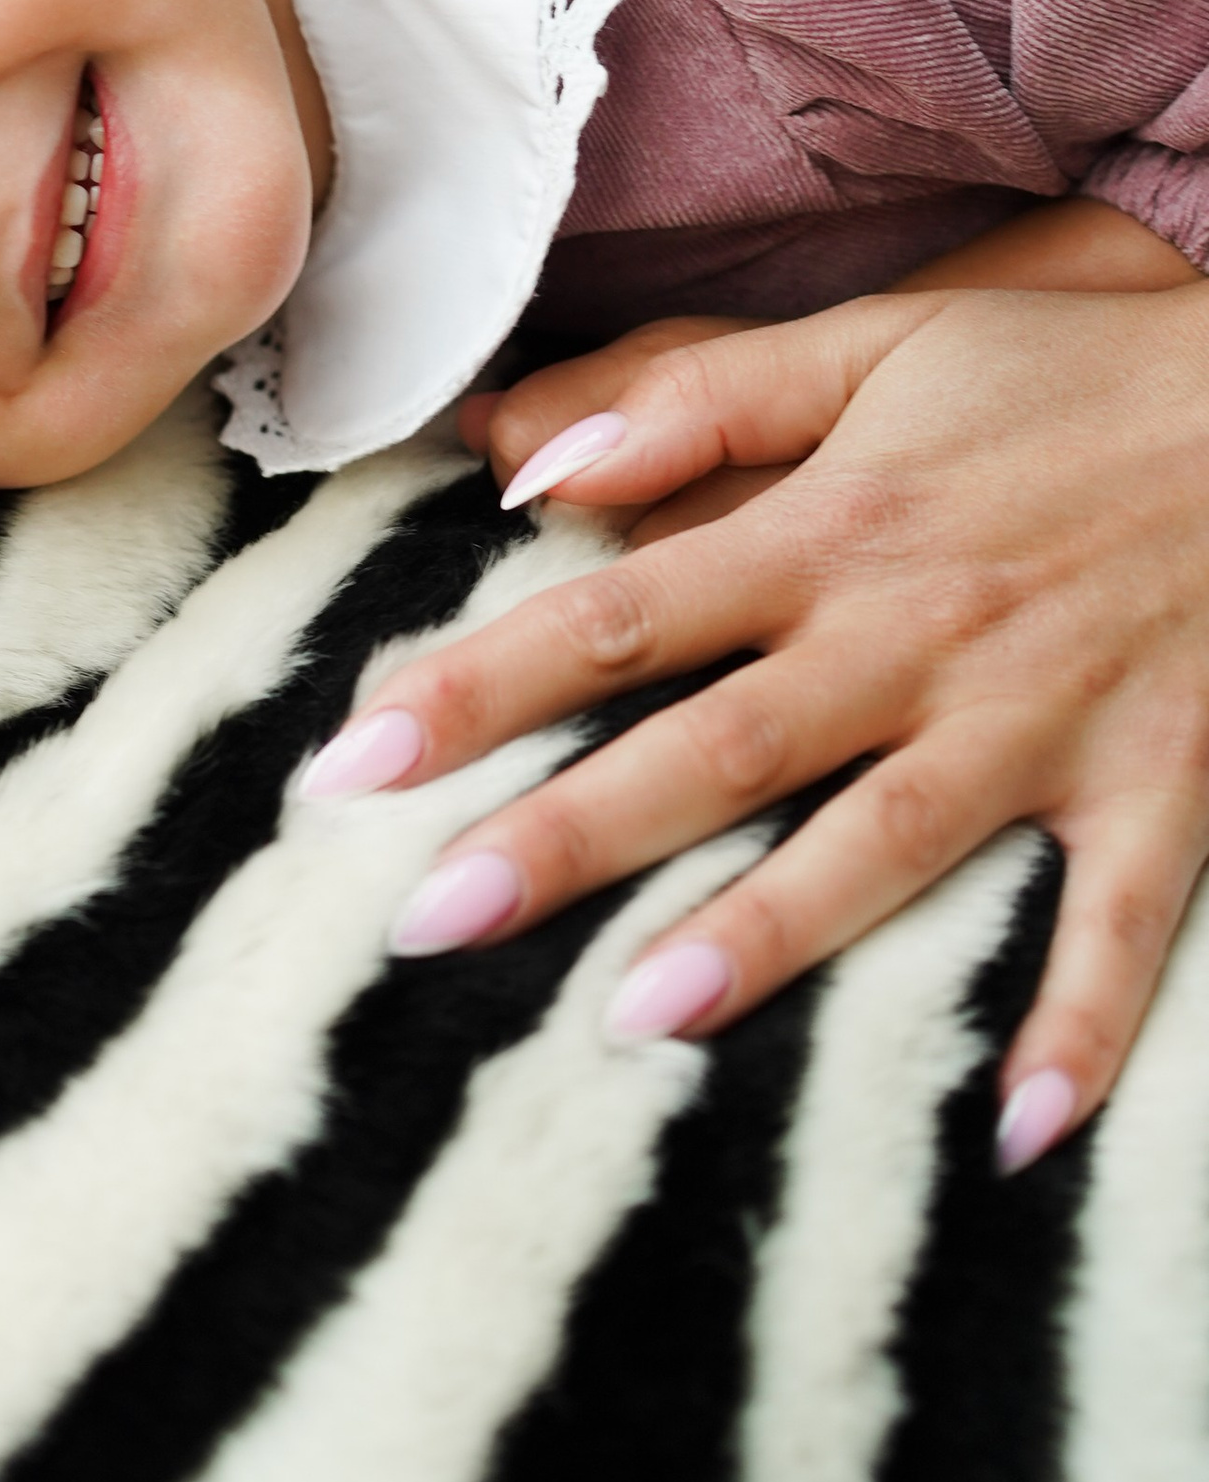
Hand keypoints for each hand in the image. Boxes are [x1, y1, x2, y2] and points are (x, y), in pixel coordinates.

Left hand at [312, 283, 1208, 1167]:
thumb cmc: (1063, 374)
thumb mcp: (876, 342)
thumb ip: (698, 399)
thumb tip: (527, 461)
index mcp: (830, 531)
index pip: (618, 614)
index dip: (479, 683)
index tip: (353, 758)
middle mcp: (915, 638)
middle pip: (716, 748)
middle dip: (568, 835)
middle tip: (429, 919)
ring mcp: (1038, 724)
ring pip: (880, 845)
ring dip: (768, 936)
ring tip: (639, 1017)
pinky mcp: (1159, 786)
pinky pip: (1116, 927)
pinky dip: (1075, 1028)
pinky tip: (1018, 1138)